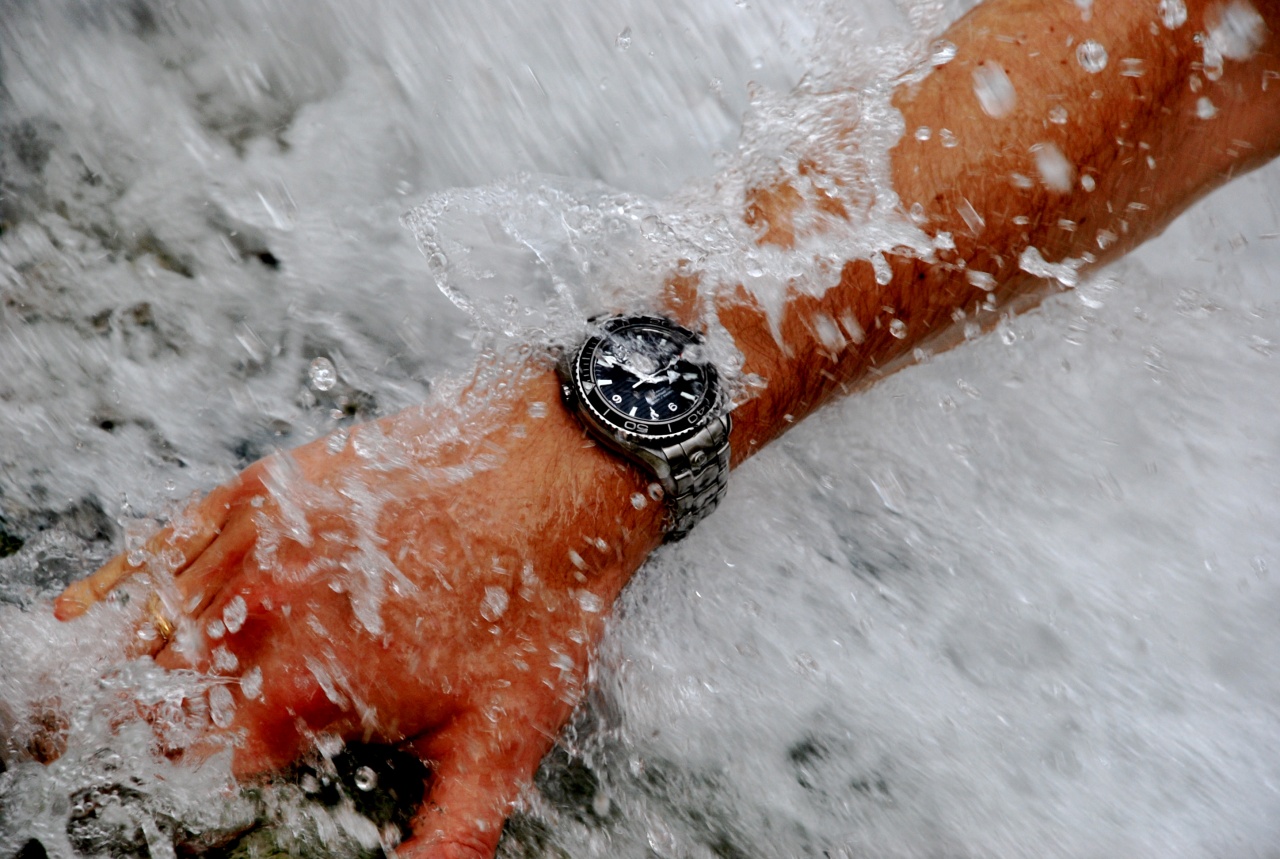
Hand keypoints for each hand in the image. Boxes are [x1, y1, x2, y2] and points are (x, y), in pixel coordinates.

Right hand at [54, 362, 663, 858]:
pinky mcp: (272, 487)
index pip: (198, 772)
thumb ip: (446, 838)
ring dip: (111, 677)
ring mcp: (260, 544)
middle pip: (156, 700)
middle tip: (101, 764)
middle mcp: (263, 617)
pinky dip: (118, 585)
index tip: (181, 811)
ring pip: (150, 627)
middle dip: (128, 742)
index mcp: (306, 692)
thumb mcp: (501, 739)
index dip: (182, 802)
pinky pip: (168, 540)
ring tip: (72, 716)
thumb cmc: (538, 596)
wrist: (562, 468)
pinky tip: (87, 613)